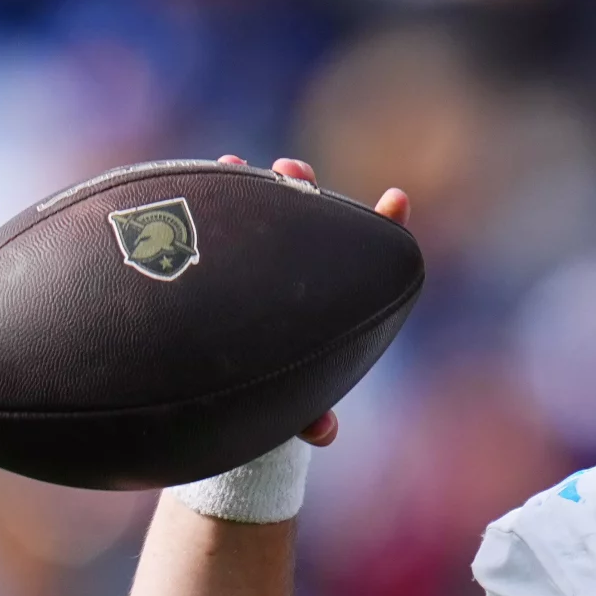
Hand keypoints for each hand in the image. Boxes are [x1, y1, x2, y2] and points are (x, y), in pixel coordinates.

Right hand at [219, 152, 409, 445]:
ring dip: (249, 183)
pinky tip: (198, 176)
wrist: (231, 402)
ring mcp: (255, 259)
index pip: (364, 251)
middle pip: (304, 215)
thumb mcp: (297, 406)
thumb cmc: (275, 399)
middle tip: (291, 170)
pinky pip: (208, 221)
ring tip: (236, 163)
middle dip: (298, 187)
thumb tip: (325, 432)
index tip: (396, 201)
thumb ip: (310, 416)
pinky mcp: (212, 257)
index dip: (384, 225)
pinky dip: (203, 197)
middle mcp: (295, 270)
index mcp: (328, 297)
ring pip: (257, 210)